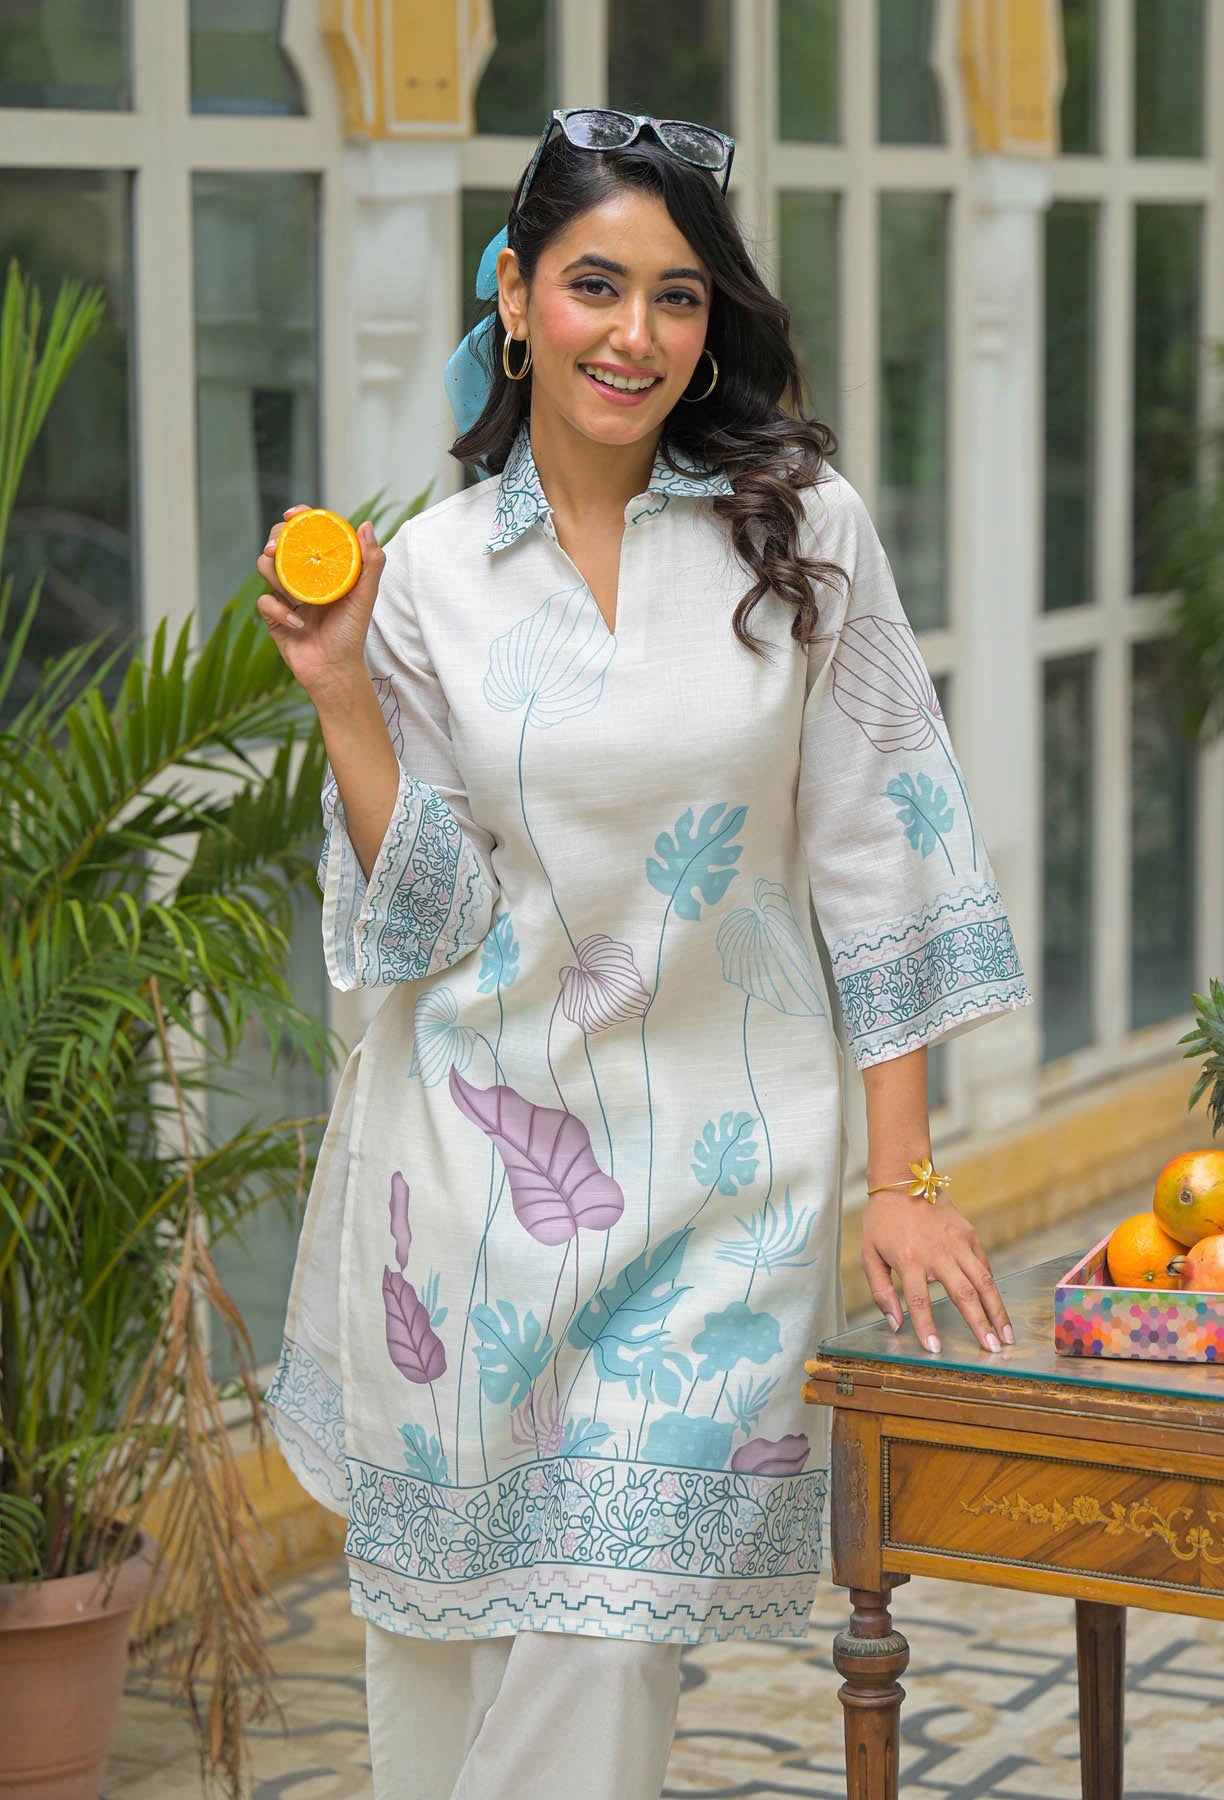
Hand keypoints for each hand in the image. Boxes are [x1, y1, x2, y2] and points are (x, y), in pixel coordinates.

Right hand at [255, 505, 385, 709]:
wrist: (334, 671)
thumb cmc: (352, 633)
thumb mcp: (365, 596)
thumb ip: (371, 562)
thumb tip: (367, 525)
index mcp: (323, 568)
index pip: (307, 534)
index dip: (299, 519)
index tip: (293, 513)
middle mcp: (303, 577)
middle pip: (280, 544)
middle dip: (276, 540)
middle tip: (276, 547)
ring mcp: (286, 595)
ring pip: (265, 568)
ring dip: (276, 574)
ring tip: (293, 593)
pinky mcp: (274, 616)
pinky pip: (265, 602)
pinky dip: (279, 611)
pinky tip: (298, 623)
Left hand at [860, 1191, 1013, 1355]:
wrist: (903, 1180)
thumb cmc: (883, 1221)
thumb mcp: (870, 1254)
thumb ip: (881, 1291)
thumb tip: (895, 1324)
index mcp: (909, 1259)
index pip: (919, 1300)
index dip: (927, 1326)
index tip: (935, 1349)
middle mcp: (937, 1252)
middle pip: (962, 1293)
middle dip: (978, 1324)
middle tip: (992, 1349)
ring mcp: (957, 1242)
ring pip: (983, 1280)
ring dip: (997, 1310)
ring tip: (1007, 1335)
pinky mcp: (969, 1234)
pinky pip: (983, 1265)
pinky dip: (991, 1287)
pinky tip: (997, 1306)